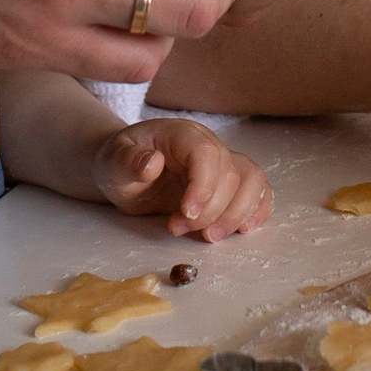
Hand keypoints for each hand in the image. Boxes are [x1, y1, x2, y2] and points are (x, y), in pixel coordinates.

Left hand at [94, 117, 272, 239]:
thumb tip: (152, 162)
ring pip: (252, 182)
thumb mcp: (113, 162)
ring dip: (236, 215)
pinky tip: (241, 229)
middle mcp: (209, 145)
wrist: (126, 169)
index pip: (207, 154)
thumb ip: (128, 161)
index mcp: (182, 135)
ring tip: (208, 236)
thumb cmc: (120, 163)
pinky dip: (256, 210)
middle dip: (210, 211)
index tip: (186, 214)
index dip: (203, 186)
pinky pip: (257, 191)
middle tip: (177, 229)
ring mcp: (223, 164)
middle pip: (230, 175)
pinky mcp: (229, 184)